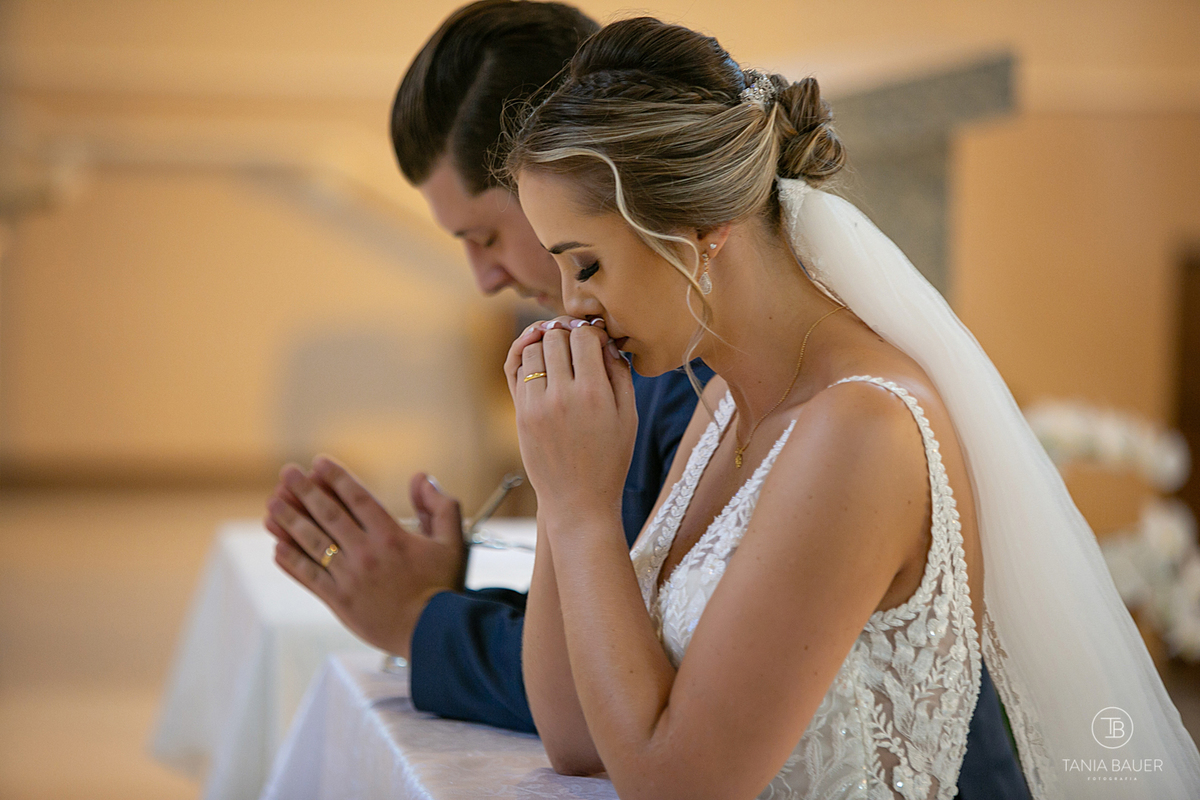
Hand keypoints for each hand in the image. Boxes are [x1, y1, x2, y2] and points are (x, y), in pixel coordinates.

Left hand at [264, 456, 466, 659]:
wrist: (432, 634)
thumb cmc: (443, 587)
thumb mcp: (453, 541)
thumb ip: (440, 505)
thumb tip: (421, 477)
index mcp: (391, 536)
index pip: (357, 498)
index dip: (336, 477)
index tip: (318, 462)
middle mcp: (366, 552)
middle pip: (328, 514)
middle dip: (305, 490)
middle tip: (287, 473)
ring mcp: (349, 577)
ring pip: (312, 543)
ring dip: (290, 521)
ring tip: (272, 504)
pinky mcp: (339, 601)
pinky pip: (309, 577)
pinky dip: (291, 561)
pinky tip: (277, 547)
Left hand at [504, 316, 636, 521]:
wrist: (578, 500)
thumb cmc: (610, 459)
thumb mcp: (627, 417)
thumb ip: (620, 374)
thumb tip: (606, 342)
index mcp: (594, 394)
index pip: (583, 337)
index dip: (591, 331)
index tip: (596, 340)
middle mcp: (562, 396)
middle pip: (555, 337)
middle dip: (567, 333)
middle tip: (576, 342)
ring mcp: (536, 405)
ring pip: (532, 349)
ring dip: (545, 344)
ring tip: (559, 353)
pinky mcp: (521, 414)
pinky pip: (518, 370)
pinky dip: (529, 360)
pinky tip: (542, 362)